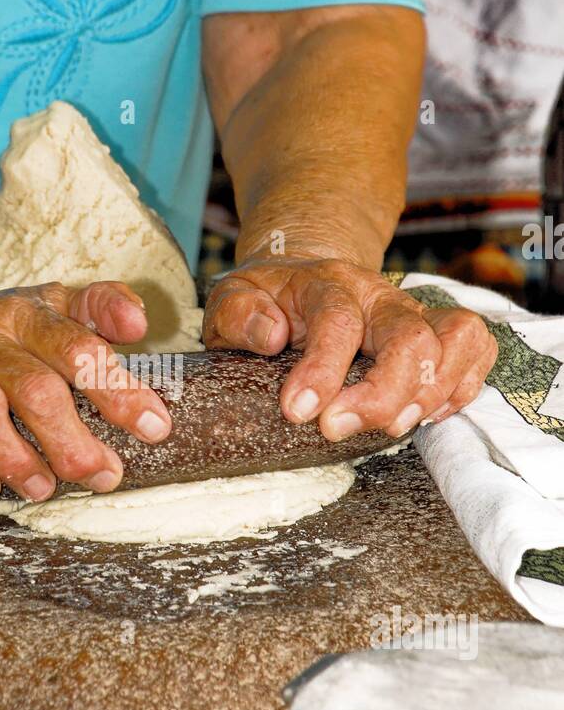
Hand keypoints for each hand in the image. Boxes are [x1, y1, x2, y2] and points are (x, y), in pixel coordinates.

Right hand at [0, 281, 171, 501]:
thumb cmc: (0, 336)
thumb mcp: (48, 307)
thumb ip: (99, 307)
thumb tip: (139, 319)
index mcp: (26, 314)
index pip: (78, 347)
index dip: (119, 390)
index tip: (155, 427)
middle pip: (34, 389)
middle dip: (73, 441)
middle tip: (104, 475)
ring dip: (19, 459)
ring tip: (45, 487)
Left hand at [203, 256, 496, 438]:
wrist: (303, 279)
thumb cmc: (267, 301)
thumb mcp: (233, 299)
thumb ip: (238, 315)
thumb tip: (270, 335)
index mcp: (328, 285)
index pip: (338, 322)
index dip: (322, 372)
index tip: (296, 412)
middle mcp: (380, 296)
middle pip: (408, 337)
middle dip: (381, 395)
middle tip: (338, 430)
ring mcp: (415, 313)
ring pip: (456, 338)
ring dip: (431, 392)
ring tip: (391, 427)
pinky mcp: (440, 332)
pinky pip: (476, 349)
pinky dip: (461, 387)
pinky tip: (423, 415)